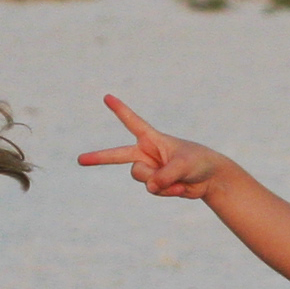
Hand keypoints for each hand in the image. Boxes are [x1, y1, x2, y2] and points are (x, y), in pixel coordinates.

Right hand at [76, 95, 231, 201]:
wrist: (210, 179)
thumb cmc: (198, 162)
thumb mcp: (183, 165)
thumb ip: (165, 175)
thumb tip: (150, 187)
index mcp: (152, 138)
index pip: (132, 122)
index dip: (120, 110)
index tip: (107, 97)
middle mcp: (146, 153)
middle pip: (117, 156)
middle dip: (98, 157)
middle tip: (80, 160)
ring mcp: (149, 170)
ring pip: (140, 177)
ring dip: (159, 181)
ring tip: (177, 179)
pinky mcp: (155, 185)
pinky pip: (153, 190)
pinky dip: (168, 191)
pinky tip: (181, 188)